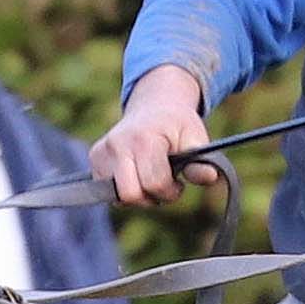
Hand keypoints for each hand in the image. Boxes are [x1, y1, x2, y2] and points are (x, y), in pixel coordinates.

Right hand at [90, 66, 211, 203]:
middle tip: (163, 185)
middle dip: (150, 197)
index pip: (154, 183)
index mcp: (144, 139)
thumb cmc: (177, 124)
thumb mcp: (195, 137)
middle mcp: (118, 144)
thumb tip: (209, 177)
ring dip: (137, 194)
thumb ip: (201, 161)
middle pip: (130, 195)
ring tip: (149, 176)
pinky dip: (124, 189)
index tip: (178, 183)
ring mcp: (103, 150)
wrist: (154, 106)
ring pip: (117, 197)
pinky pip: (107, 191)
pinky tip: (136, 173)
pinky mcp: (95, 157)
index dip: (170, 191)